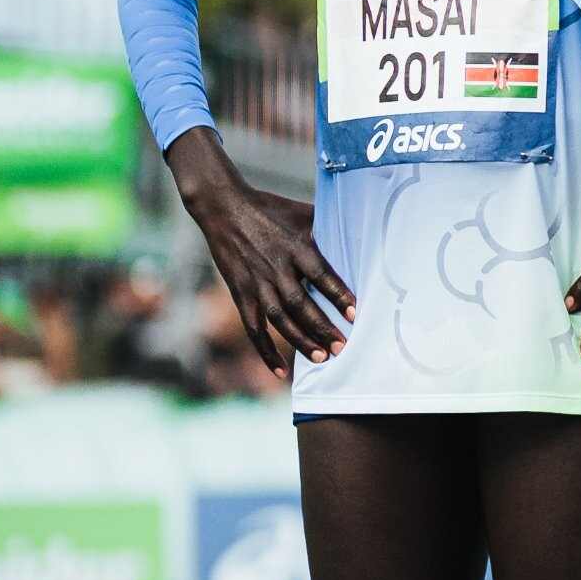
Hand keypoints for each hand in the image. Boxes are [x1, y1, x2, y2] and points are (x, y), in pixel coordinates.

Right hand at [170, 138, 353, 375]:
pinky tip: (281, 371)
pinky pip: (253, 328)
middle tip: (342, 347)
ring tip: (321, 358)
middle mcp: (275, 267)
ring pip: (279, 319)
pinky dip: (266, 351)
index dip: (337, 294)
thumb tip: (356, 233)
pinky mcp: (240, 294)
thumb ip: (326, 228)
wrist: (224, 208)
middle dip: (322, 327)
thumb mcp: (301, 212)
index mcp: (295, 247)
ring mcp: (256, 283)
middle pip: (301, 303)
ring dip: (300, 341)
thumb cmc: (270, 209)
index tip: (353, 313)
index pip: (320, 274)